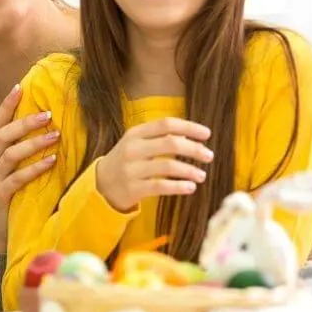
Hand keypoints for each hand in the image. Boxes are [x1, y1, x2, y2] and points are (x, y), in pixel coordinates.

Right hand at [0, 85, 58, 252]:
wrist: (2, 231)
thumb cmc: (18, 195)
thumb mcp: (21, 169)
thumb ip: (31, 152)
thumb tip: (56, 128)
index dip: (8, 105)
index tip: (20, 87)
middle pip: (4, 135)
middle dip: (25, 122)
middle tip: (48, 115)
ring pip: (10, 155)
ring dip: (33, 143)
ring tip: (55, 137)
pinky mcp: (0, 196)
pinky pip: (16, 179)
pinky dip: (34, 169)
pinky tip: (51, 162)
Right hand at [95, 117, 212, 211]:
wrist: (102, 184)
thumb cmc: (127, 161)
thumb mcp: (138, 143)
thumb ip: (160, 137)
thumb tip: (191, 135)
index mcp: (135, 133)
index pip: (166, 124)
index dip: (189, 127)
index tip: (207, 134)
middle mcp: (132, 148)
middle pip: (170, 143)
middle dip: (194, 149)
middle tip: (209, 156)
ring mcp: (131, 168)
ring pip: (167, 166)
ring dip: (189, 170)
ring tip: (201, 175)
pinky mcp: (133, 188)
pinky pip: (160, 186)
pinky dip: (179, 187)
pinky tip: (191, 188)